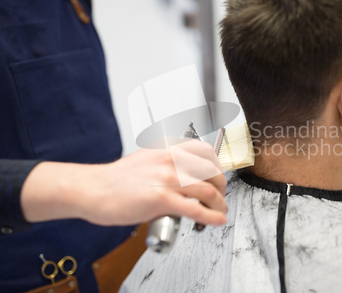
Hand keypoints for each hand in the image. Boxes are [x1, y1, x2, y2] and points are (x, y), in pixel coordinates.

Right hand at [21, 140, 226, 226]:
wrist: (93, 189)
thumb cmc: (117, 179)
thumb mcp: (147, 159)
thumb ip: (169, 164)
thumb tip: (186, 176)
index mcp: (168, 149)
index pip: (206, 152)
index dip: (217, 167)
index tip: (218, 177)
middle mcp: (170, 160)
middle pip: (212, 171)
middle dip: (221, 186)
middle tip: (220, 196)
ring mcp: (167, 178)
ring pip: (208, 190)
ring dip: (219, 203)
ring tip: (219, 211)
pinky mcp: (161, 199)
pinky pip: (195, 209)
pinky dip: (211, 216)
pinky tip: (216, 220)